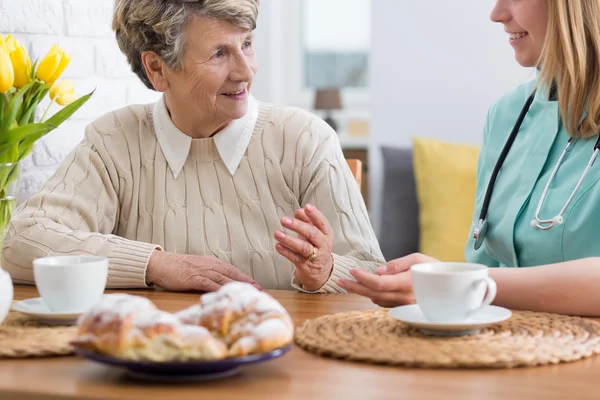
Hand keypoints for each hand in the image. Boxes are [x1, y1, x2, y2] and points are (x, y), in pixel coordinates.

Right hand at [145, 251, 260, 291]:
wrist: (159, 263)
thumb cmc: (177, 268)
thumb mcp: (196, 268)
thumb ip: (208, 275)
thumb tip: (220, 285)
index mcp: (210, 263)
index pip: (231, 270)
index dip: (244, 277)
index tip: (255, 284)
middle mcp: (208, 265)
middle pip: (230, 273)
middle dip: (245, 280)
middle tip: (257, 289)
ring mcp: (200, 271)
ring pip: (222, 277)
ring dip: (235, 285)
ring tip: (246, 291)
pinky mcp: (191, 278)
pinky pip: (207, 283)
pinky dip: (217, 288)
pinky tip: (225, 293)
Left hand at [274, 204, 333, 290]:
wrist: (320, 272)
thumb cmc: (316, 247)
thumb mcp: (315, 233)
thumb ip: (307, 221)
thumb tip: (299, 211)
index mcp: (326, 234)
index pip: (322, 223)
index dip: (315, 215)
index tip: (306, 207)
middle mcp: (323, 245)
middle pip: (312, 234)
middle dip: (298, 226)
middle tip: (284, 220)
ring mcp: (315, 256)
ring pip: (303, 247)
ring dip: (289, 240)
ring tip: (277, 234)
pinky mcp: (306, 266)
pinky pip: (295, 258)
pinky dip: (286, 251)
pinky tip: (278, 246)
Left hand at [337, 253, 438, 306]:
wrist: (453, 288)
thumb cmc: (436, 270)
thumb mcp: (418, 259)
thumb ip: (397, 264)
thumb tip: (378, 270)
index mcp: (408, 284)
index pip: (380, 283)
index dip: (364, 278)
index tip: (352, 271)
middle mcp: (405, 298)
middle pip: (373, 294)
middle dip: (355, 287)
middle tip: (339, 281)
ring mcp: (404, 305)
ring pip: (377, 299)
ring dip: (362, 291)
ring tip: (349, 282)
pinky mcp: (404, 308)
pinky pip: (384, 302)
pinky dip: (373, 295)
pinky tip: (367, 288)